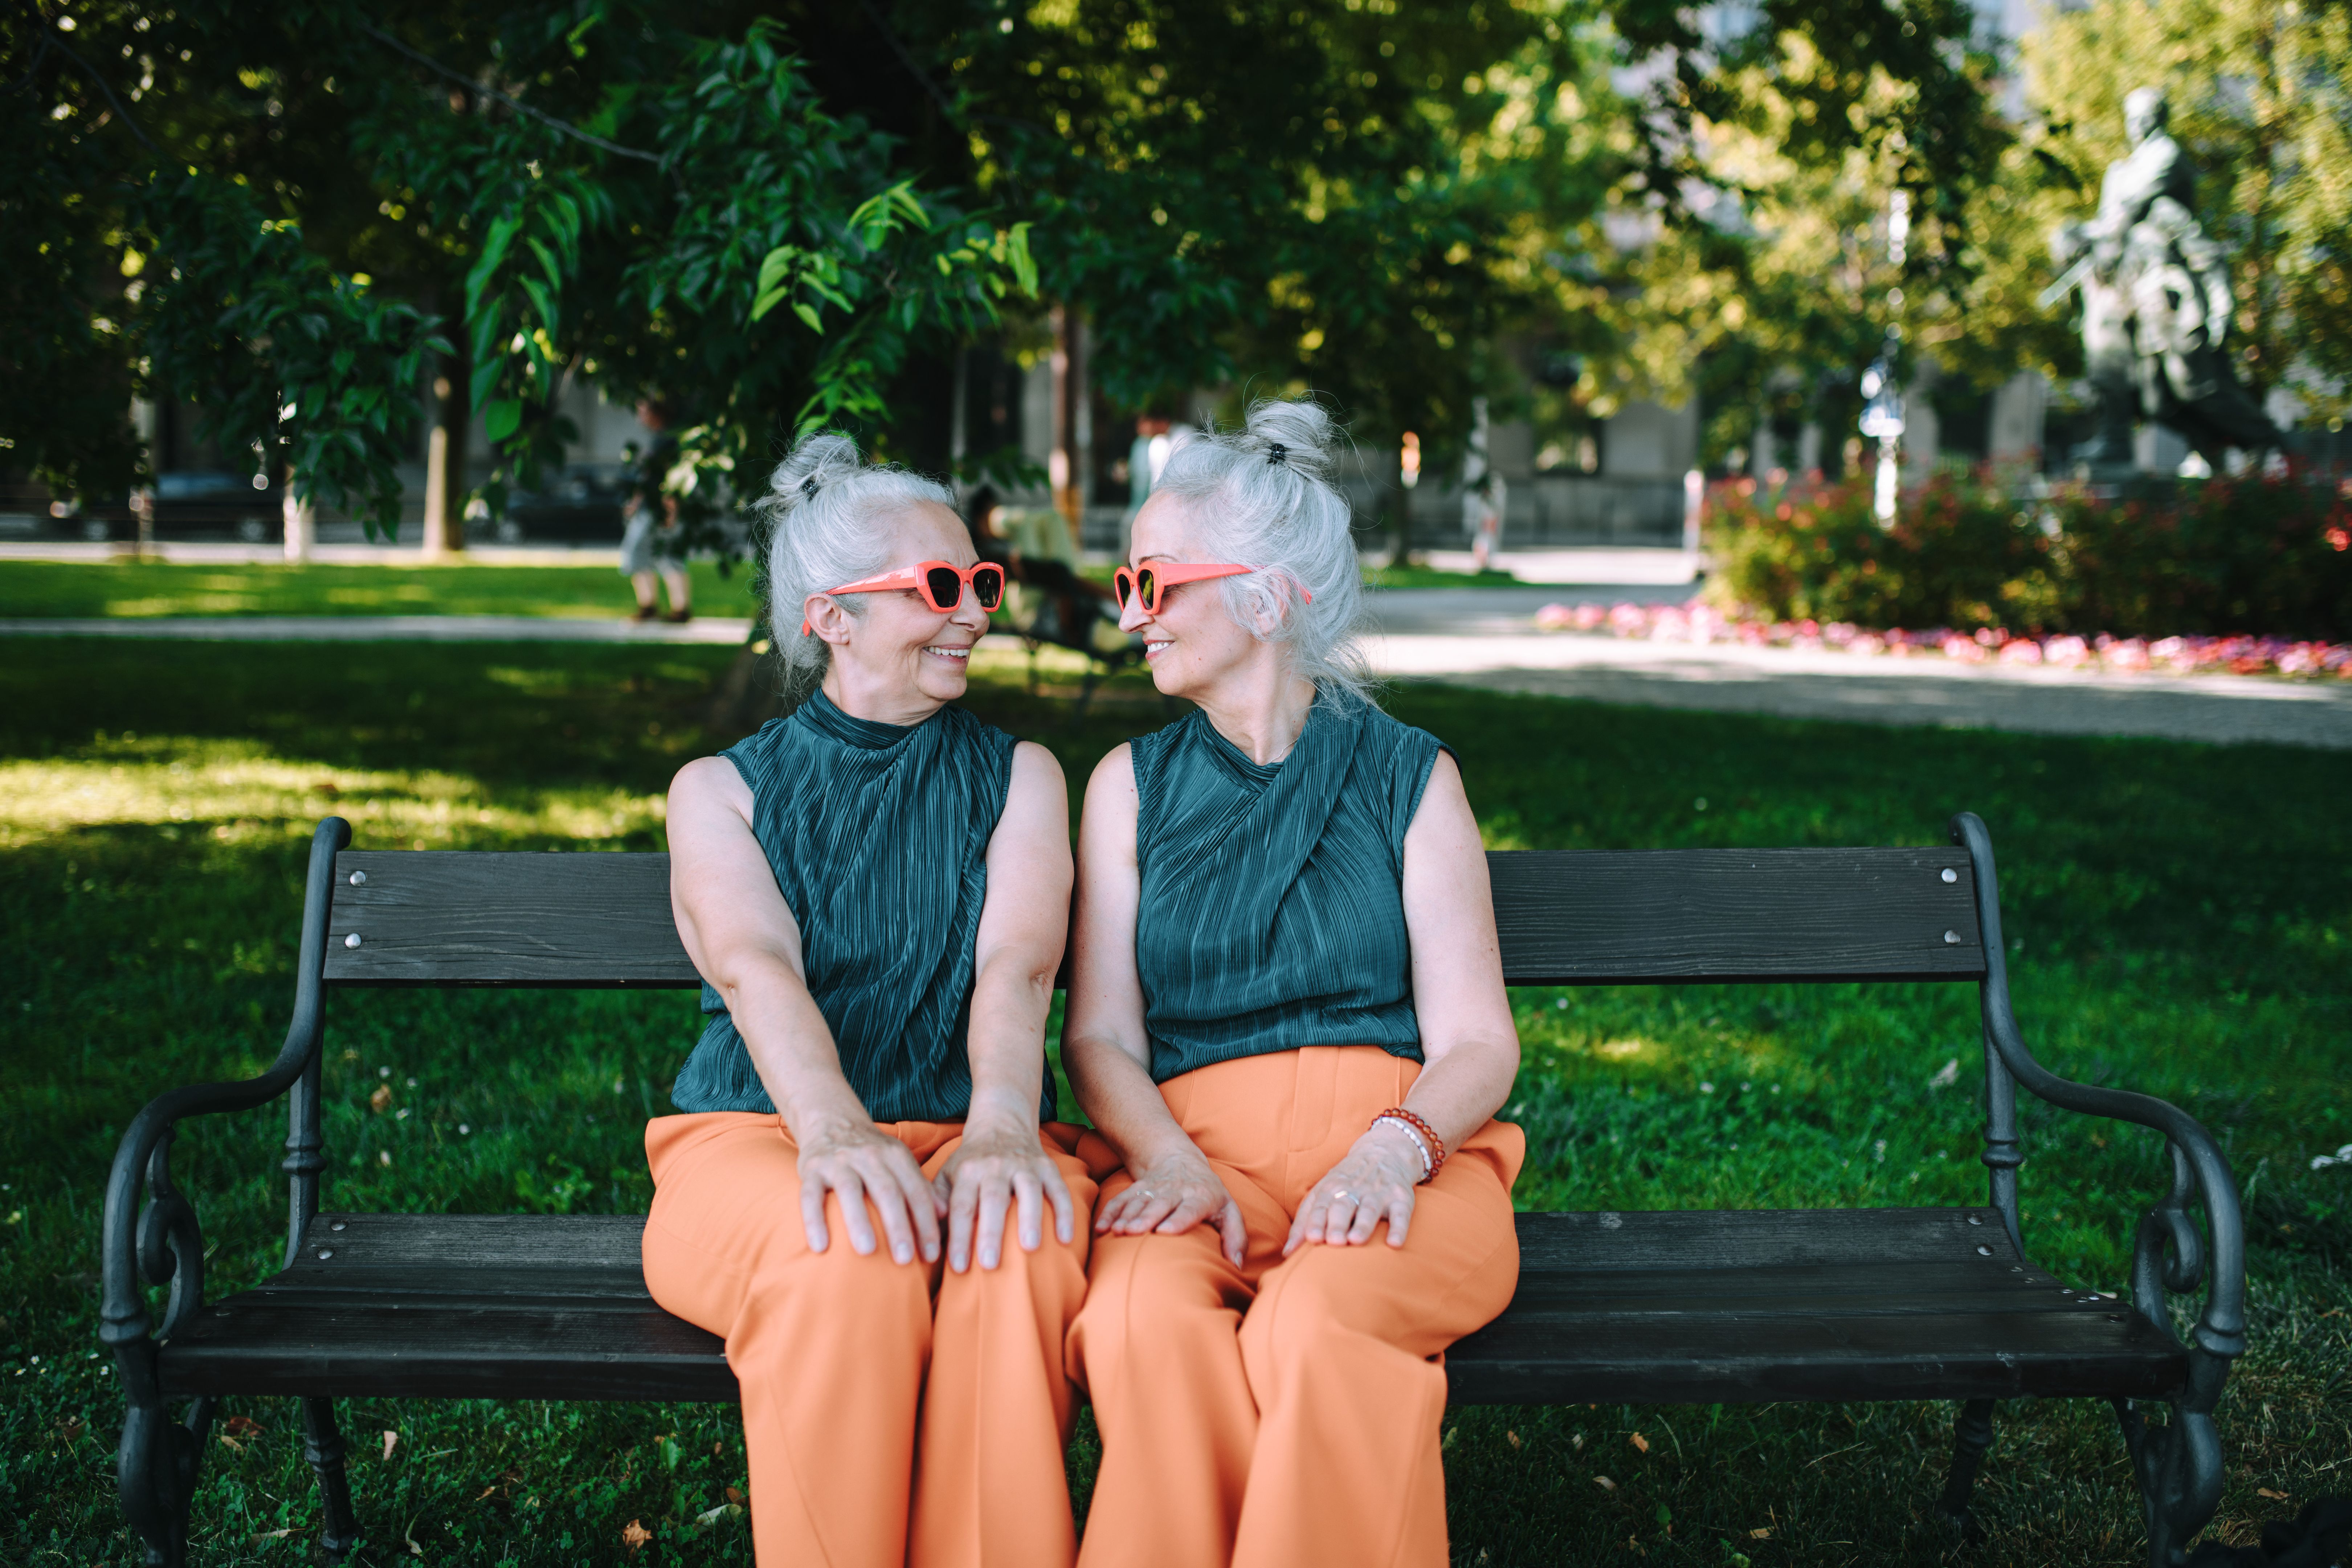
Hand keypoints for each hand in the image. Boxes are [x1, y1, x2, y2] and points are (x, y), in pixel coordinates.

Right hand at [795, 1119, 944, 1264]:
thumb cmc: (871, 1153)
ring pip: (850, 1190)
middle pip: (887, 1191)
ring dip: (860, 1221)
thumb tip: (944, 1216)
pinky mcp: (811, 1168)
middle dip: (898, 1226)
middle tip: (905, 1259)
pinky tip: (820, 1247)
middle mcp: (869, 1156)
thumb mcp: (899, 1162)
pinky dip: (814, 1220)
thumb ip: (920, 1187)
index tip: (932, 1255)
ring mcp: (839, 1161)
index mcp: (895, 1156)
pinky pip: (810, 1195)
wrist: (831, 1120)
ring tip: (868, 1252)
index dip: (926, 1223)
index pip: (916, 1191)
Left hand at [932, 1121, 1075, 1271]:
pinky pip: (1059, 1189)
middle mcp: (995, 1165)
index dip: (959, 1236)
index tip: (958, 1267)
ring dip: (1030, 1219)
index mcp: (968, 1170)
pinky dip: (1064, 1212)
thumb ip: (936, 1202)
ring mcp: (1024, 1164)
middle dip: (991, 1231)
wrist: (1001, 1124)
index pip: (962, 1206)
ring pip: (1028, 1191)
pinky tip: (1066, 1239)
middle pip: (993, 1199)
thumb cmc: (970, 1162)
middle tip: (989, 1264)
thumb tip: (928, 1235)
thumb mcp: (947, 1174)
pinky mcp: (1047, 1167)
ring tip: (1029, 1248)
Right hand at [1095, 1142, 1246, 1266]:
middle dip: (1146, 1217)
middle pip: (1160, 1203)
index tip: (1164, 1232)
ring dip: (1126, 1216)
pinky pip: (1121, 1199)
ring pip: (1139, 1201)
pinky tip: (1101, 1229)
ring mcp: (1154, 1188)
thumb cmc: (1209, 1195)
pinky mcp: (1137, 1189)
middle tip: (1134, 1232)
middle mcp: (1176, 1190)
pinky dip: (1109, 1213)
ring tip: (1117, 1232)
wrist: (1181, 1161)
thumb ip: (1236, 1237)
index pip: (1190, 1208)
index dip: (1178, 1219)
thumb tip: (1237, 1266)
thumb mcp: (1229, 1211)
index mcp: (1201, 1197)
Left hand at [1283, 1124, 1424, 1256]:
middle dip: (1337, 1223)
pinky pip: (1401, 1213)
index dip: (1316, 1221)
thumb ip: (1305, 1222)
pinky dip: (1399, 1228)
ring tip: (1356, 1240)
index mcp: (1331, 1188)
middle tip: (1334, 1242)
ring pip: (1370, 1209)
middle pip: (1344, 1206)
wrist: (1383, 1152)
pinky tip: (1394, 1244)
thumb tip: (1286, 1253)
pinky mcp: (1401, 1198)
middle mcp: (1354, 1189)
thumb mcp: (1323, 1193)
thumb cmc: (1346, 1183)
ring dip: (1363, 1224)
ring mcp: (1378, 1193)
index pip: (1321, 1206)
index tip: (1311, 1238)